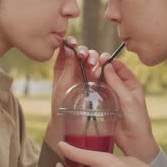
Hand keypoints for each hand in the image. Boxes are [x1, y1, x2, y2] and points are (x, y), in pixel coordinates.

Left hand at [45, 36, 100, 154]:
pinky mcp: (98, 81)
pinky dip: (103, 65)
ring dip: (94, 57)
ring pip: (93, 60)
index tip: (72, 42)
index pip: (67, 50)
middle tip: (84, 56)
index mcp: (63, 68)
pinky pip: (102, 70)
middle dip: (85, 51)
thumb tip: (67, 48)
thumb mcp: (62, 84)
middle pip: (82, 53)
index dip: (70, 43)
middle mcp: (76, 69)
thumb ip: (66, 66)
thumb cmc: (62, 105)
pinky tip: (103, 66)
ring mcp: (88, 75)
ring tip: (94, 63)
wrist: (71, 124)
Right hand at [96, 56, 159, 162]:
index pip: (120, 68)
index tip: (100, 58)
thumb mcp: (128, 99)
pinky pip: (98, 93)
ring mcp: (113, 96)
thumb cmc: (136, 121)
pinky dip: (92, 87)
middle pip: (110, 73)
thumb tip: (107, 65)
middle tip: (92, 65)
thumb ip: (117, 83)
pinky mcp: (105, 105)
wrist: (133, 142)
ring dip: (95, 76)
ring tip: (88, 72)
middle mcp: (123, 88)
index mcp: (132, 84)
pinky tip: (86, 84)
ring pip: (102, 82)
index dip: (110, 61)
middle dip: (101, 68)